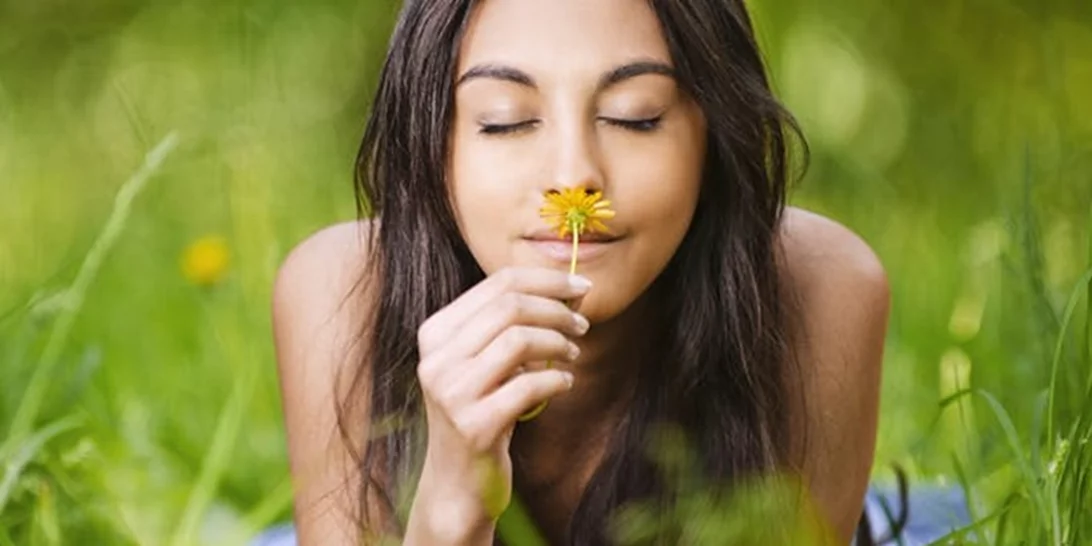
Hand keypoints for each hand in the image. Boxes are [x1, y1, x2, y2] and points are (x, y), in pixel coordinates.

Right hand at [408, 267, 591, 539]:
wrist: (457, 483)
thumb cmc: (480, 412)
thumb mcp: (485, 362)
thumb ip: (514, 324)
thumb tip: (571, 287)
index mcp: (435, 333)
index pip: (498, 284)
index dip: (547, 279)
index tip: (582, 286)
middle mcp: (436, 359)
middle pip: (510, 307)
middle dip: (557, 310)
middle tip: (582, 325)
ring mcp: (452, 393)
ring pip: (520, 340)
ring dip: (559, 343)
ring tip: (573, 354)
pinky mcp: (474, 426)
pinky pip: (529, 385)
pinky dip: (557, 379)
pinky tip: (564, 383)